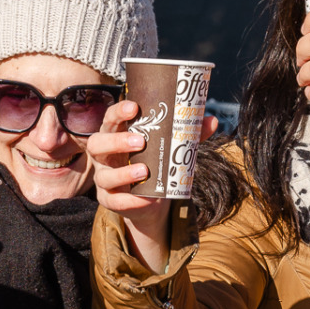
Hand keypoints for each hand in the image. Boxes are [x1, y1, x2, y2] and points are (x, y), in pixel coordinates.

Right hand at [86, 99, 215, 273]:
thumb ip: (188, 134)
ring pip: (104, 175)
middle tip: (141, 141)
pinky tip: (144, 198)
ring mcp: (104, 178)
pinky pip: (113, 200)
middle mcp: (105, 155)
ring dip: (123, 173)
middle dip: (117, 141)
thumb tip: (212, 120)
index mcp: (116, 134)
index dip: (118, 112)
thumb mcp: (170, 146)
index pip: (110, 118)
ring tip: (145, 171)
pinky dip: (129, 200)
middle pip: (97, 144)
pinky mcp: (109, 199)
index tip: (134, 107)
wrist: (151, 198)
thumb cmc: (155, 162)